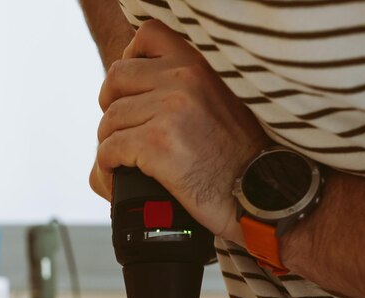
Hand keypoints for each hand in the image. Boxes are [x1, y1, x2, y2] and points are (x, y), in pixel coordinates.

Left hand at [92, 19, 267, 242]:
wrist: (258, 194)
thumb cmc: (239, 160)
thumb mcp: (221, 105)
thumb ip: (188, 91)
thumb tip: (144, 99)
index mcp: (199, 65)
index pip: (148, 36)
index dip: (128, 62)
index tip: (128, 92)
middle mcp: (183, 80)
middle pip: (116, 79)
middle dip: (110, 108)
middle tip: (120, 134)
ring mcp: (169, 111)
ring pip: (110, 120)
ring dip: (108, 145)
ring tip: (119, 166)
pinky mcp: (157, 144)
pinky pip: (110, 150)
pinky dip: (105, 169)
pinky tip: (115, 181)